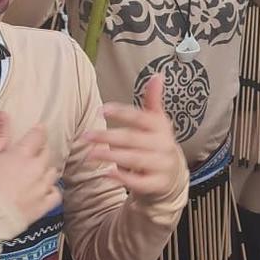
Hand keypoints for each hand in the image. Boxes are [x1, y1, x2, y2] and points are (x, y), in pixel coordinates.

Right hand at [0, 116, 59, 230]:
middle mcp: (36, 169)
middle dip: (41, 150)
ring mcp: (42, 188)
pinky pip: (55, 194)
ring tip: (36, 172)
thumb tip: (5, 115)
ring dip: (46, 169)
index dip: (39, 131)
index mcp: (22, 154)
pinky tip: (44, 189)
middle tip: (32, 152)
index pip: (38, 136)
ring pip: (53, 172)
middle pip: (47, 153)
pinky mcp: (43, 205)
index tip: (39, 129)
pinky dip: (51, 190)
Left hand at [77, 74, 183, 203]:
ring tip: (91, 154)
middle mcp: (163, 145)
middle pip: (132, 139)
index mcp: (161, 128)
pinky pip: (139, 182)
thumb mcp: (158, 122)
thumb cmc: (159, 145)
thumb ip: (153, 100)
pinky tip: (107, 173)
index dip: (121, 113)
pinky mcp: (156, 184)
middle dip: (108, 136)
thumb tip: (157, 75)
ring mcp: (161, 166)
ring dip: (111, 156)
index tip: (102, 110)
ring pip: (134, 159)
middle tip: (87, 135)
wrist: (173, 177)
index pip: (140, 118)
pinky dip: (123, 178)